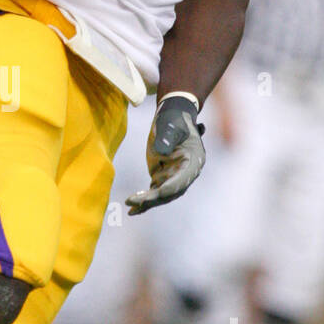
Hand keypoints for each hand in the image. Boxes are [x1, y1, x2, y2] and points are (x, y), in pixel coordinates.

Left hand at [126, 93, 205, 213]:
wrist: (171, 115)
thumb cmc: (173, 118)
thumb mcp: (170, 124)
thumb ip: (166, 137)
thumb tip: (160, 152)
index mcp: (193, 161)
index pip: (181, 180)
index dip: (168, 188)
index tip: (154, 193)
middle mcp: (185, 173)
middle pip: (171, 192)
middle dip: (153, 199)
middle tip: (134, 202)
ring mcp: (174, 176)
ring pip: (162, 196)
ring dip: (147, 203)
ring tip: (130, 208)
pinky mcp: (162, 177)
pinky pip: (154, 192)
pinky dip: (144, 200)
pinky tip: (132, 208)